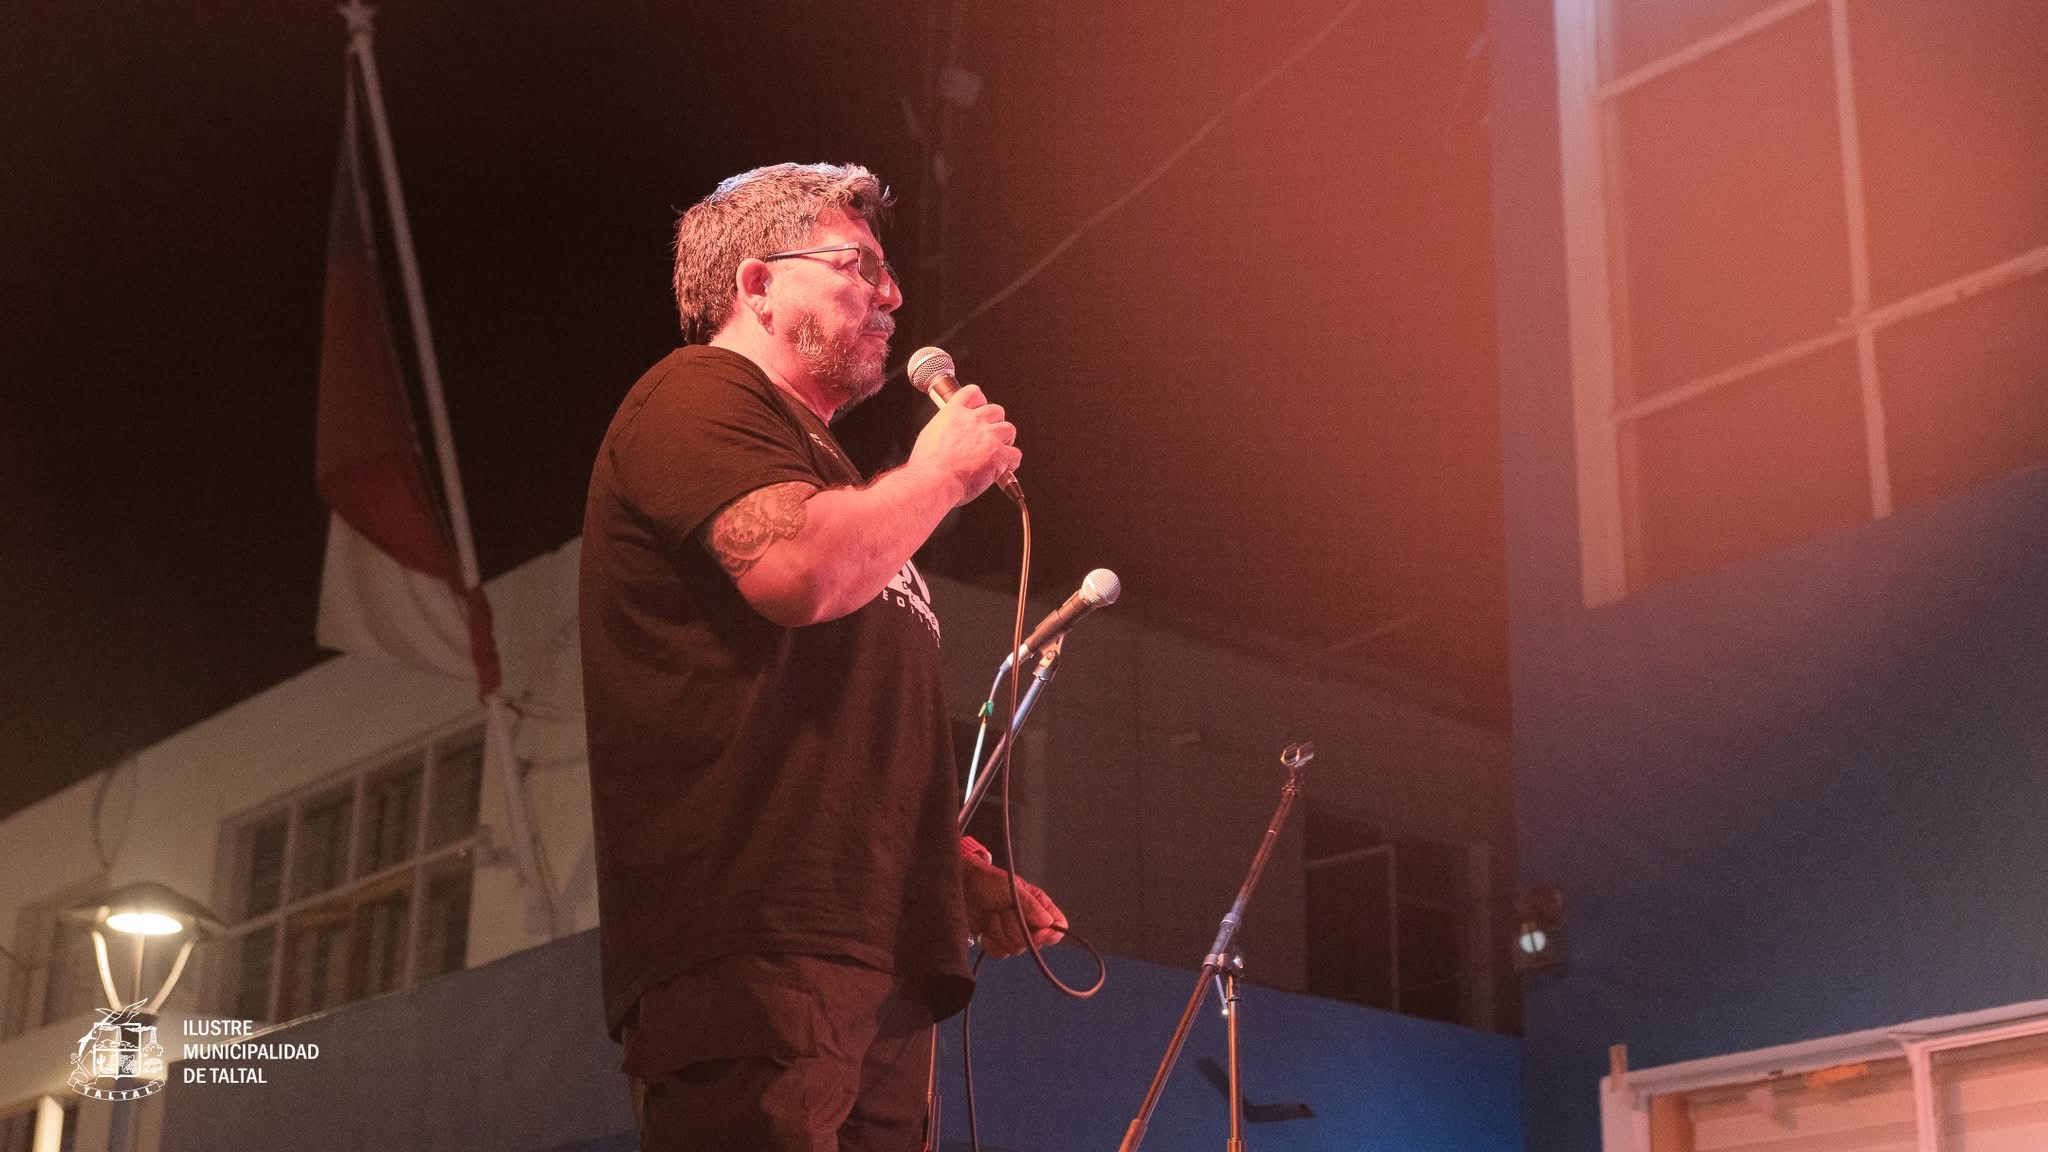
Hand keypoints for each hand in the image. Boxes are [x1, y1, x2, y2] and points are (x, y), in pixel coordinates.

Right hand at [909, 384, 1020, 506]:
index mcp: (954, 413)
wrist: (934, 480)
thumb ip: (944, 430)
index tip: (981, 407)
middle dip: (995, 423)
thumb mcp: (929, 436)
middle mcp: (973, 421)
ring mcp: (989, 436)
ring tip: (997, 453)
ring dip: (1005, 441)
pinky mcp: (999, 455)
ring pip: (1009, 430)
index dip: (980, 400)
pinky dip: (1011, 463)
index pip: (973, 393)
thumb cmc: (927, 465)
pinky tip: (1004, 469)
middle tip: (990, 437)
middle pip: (996, 411)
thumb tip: (948, 436)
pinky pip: (1015, 454)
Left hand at [960, 856, 1066, 958]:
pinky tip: (985, 927)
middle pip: (1034, 942)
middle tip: (1002, 910)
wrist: (963, 887)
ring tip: (992, 913)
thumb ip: (1030, 905)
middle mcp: (1030, 923)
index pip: (1058, 927)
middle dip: (1014, 928)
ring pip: (1015, 949)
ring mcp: (1014, 934)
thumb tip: (1048, 922)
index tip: (1037, 932)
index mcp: (1039, 907)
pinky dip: (990, 941)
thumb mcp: (1011, 888)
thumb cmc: (989, 881)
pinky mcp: (998, 943)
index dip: (1051, 934)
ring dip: (999, 931)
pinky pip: (1000, 953)